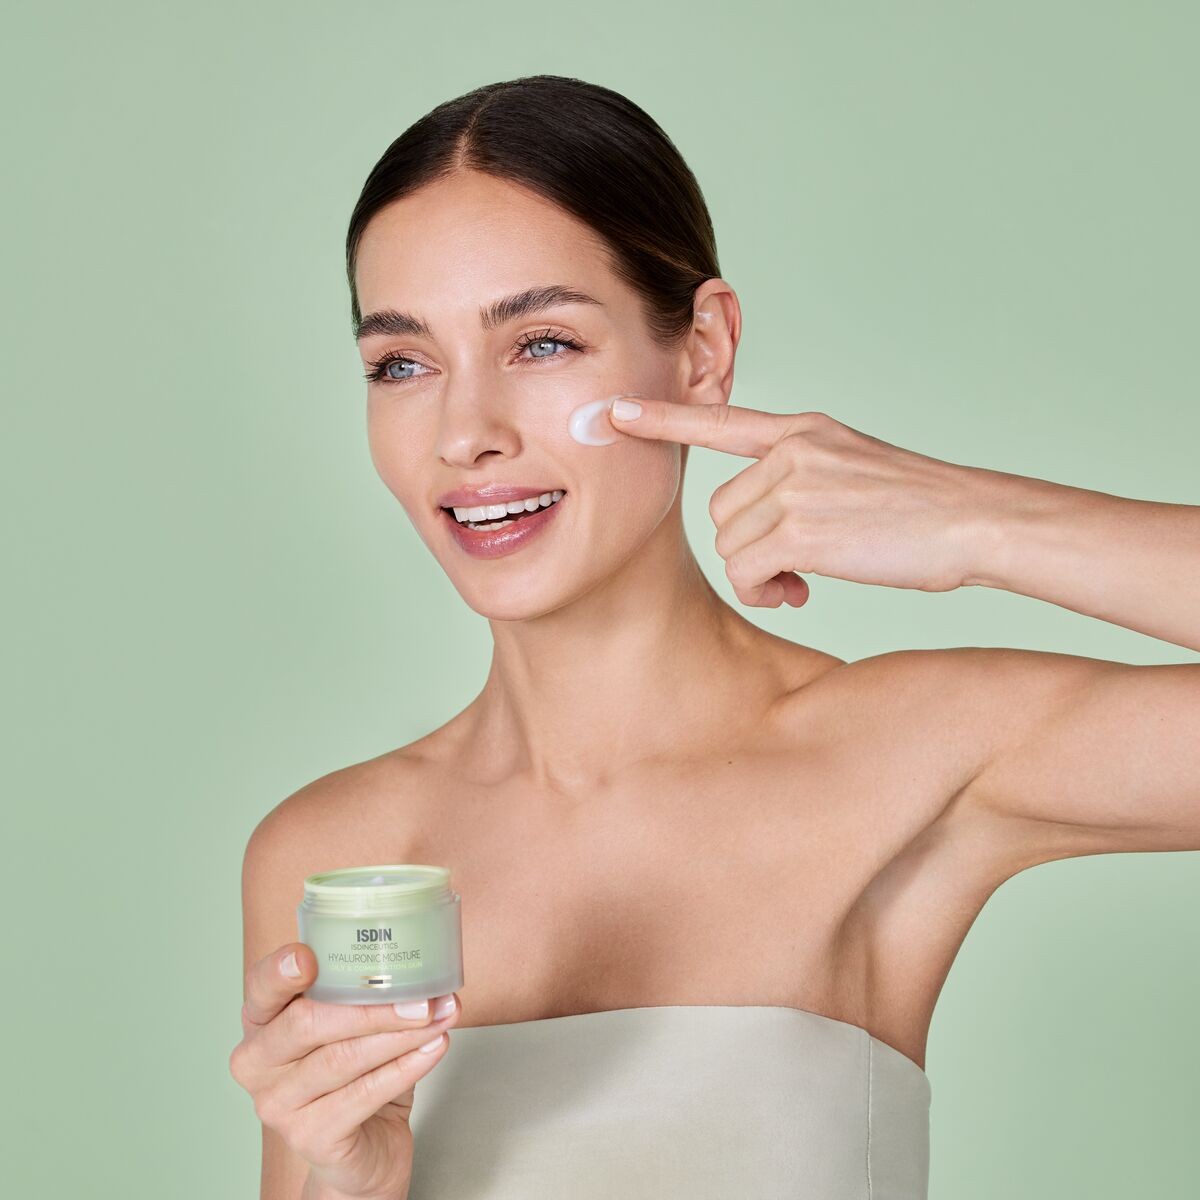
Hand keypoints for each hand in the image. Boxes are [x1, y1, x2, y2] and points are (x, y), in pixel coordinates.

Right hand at [228, 942, 461, 1199]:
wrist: (364, 1149)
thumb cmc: (356, 1073)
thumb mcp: (353, 1025)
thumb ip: (369, 993)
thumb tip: (427, 963)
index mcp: (261, 1021)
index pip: (260, 987)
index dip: (279, 972)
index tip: (309, 957)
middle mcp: (257, 1062)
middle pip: (307, 1023)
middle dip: (371, 1007)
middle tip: (422, 998)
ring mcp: (278, 1104)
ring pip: (341, 1059)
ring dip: (399, 1036)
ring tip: (439, 1018)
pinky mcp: (309, 1137)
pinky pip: (363, 1095)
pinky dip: (405, 1068)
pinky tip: (434, 1048)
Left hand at [608, 399, 995, 607]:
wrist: (973, 520)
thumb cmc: (922, 508)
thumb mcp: (856, 466)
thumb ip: (802, 478)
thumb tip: (762, 531)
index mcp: (804, 431)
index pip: (721, 420)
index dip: (663, 419)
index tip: (614, 413)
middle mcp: (792, 450)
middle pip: (723, 511)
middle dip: (750, 546)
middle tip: (794, 566)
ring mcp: (795, 485)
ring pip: (730, 545)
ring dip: (760, 573)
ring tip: (804, 578)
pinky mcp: (799, 527)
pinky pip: (747, 572)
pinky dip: (766, 591)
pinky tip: (801, 591)